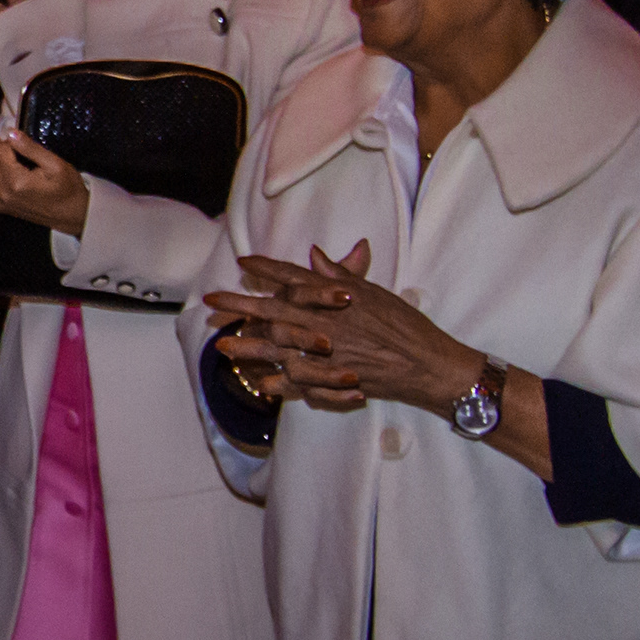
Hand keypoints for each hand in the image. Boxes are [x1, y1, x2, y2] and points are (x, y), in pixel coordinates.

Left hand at [0, 132, 89, 234]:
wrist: (73, 216)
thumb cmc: (68, 189)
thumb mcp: (54, 164)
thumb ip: (30, 148)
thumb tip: (10, 132)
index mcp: (15, 182)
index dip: (8, 140)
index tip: (22, 140)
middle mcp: (2, 192)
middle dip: (1, 149)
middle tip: (19, 147)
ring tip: (16, 158)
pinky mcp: (0, 206)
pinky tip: (10, 170)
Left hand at [201, 242, 478, 414]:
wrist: (428, 365)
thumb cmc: (406, 327)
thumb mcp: (376, 293)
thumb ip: (341, 276)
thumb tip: (314, 255)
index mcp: (336, 299)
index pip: (294, 279)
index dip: (267, 270)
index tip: (243, 263)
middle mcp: (325, 325)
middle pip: (274, 311)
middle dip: (240, 305)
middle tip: (211, 301)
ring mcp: (326, 355)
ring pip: (277, 350)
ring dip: (246, 347)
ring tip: (220, 346)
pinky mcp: (333, 381)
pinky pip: (297, 385)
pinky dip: (277, 384)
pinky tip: (256, 384)